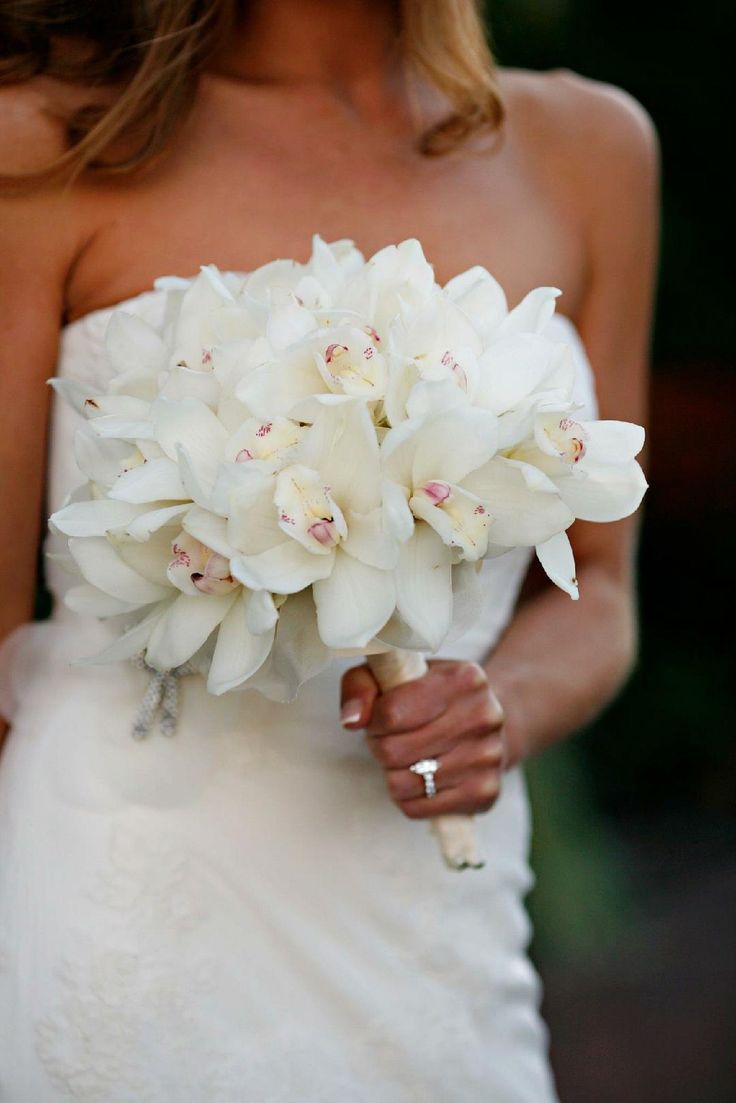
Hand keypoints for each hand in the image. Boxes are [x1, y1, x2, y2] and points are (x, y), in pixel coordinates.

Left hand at [340, 659, 505, 819]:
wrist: (482, 721)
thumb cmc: (427, 695)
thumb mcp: (393, 675)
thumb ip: (361, 686)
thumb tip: (351, 720)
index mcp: (463, 679)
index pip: (392, 713)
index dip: (374, 721)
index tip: (379, 718)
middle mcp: (484, 716)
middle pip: (394, 751)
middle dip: (380, 747)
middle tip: (391, 738)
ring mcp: (489, 757)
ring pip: (402, 784)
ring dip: (392, 773)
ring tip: (406, 756)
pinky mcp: (485, 792)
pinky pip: (417, 809)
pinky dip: (408, 797)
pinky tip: (421, 777)